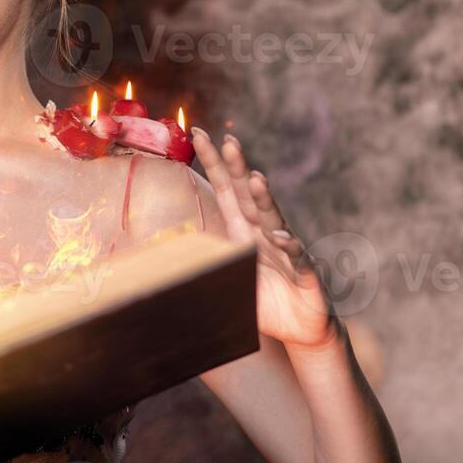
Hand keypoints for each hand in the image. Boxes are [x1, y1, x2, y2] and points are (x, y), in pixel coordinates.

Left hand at [190, 127, 338, 350]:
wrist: (299, 328)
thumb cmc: (262, 298)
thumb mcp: (226, 276)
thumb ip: (204, 260)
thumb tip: (157, 257)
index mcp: (243, 229)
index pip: (225, 188)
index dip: (213, 161)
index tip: (197, 133)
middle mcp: (264, 232)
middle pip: (248, 194)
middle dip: (238, 166)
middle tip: (228, 140)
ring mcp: (286, 249)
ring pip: (273, 218)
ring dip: (264, 199)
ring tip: (255, 178)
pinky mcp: (304, 272)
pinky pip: (297, 256)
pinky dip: (289, 246)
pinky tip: (279, 236)